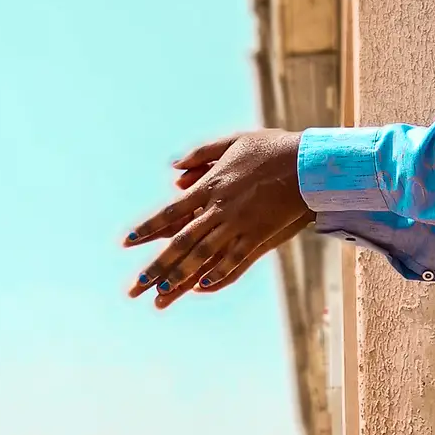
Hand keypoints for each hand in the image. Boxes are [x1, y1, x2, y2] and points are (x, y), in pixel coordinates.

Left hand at [124, 130, 310, 306]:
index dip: (147, 229)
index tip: (126, 243)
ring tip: (162, 293)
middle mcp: (218, 208)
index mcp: (210, 186)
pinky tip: (202, 287)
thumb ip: (201, 155)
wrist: (307, 160)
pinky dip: (218, 273)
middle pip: (180, 241)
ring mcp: (238, 224)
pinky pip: (235, 259)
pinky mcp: (259, 235)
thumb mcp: (233, 141)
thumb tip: (173, 171)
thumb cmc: (272, 147)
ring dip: (180, 275)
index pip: (170, 212)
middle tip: (135, 286)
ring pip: (202, 254)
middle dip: (156, 266)